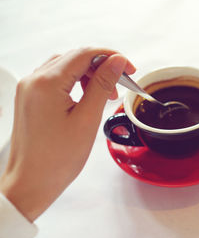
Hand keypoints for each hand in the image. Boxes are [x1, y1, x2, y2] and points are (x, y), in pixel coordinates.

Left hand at [0, 47, 134, 221]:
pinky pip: (55, 80)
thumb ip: (102, 85)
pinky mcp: (30, 99)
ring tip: (105, 95)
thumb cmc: (57, 159)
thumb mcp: (87, 119)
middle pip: (74, 58)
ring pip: (65, 67)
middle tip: (121, 85)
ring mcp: (29, 89)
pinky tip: (87, 98)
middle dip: (101, 67)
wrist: (30, 183)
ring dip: (89, 75)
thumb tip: (117, 61)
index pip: (85, 54)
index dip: (111, 57)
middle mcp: (33, 81)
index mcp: (47, 83)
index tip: (129, 68)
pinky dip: (75, 83)